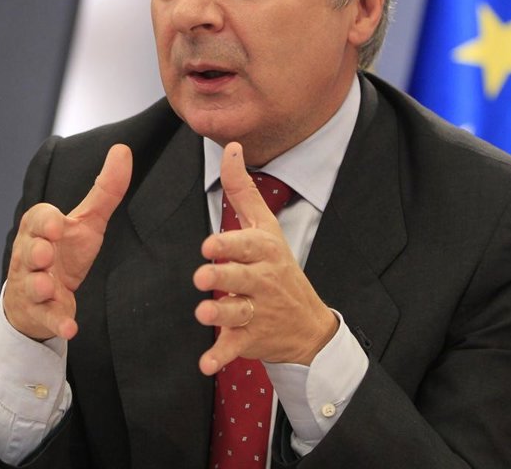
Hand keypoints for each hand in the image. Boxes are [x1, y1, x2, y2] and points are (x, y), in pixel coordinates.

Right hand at [3, 144, 131, 340]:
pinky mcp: (42, 314)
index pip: (36, 219)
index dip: (45, 221)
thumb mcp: (86, 221)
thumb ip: (105, 189)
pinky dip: (57, 323)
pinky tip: (70, 328)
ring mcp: (33, 286)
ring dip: (39, 286)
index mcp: (39, 229)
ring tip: (48, 287)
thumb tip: (122, 149)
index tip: (57, 224)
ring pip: (31, 286)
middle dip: (34, 251)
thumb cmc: (63, 252)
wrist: (42, 297)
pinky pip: (47, 319)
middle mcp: (30, 257)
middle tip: (44, 253)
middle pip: (27, 251)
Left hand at [192, 142, 337, 373]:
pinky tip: (206, 363)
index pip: (247, 246)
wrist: (308, 325)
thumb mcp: (266, 228)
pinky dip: (221, 357)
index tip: (210, 246)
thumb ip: (243, 190)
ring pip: (236, 313)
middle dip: (223, 278)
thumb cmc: (279, 267)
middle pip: (241, 279)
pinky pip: (235, 348)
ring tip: (203, 313)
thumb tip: (231, 147)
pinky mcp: (251, 339)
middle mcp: (263, 282)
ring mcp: (258, 312)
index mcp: (264, 252)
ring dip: (220, 315)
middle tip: (202, 278)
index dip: (229, 247)